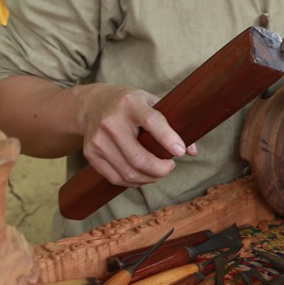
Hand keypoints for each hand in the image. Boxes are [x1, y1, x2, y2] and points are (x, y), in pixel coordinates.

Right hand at [80, 84, 196, 187]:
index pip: (151, 122)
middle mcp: (111, 122)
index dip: (168, 138)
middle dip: (161, 170)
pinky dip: (134, 182)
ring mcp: (98, 140)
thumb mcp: (151, 102)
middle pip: (139, 158)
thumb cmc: (130, 104)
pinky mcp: (90, 154)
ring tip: (158, 171)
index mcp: (130, 103)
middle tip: (170, 166)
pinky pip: (116, 178)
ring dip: (150, 178)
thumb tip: (192, 151)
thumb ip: (173, 123)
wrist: (92, 104)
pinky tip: (142, 175)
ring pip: (129, 173)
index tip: (179, 152)